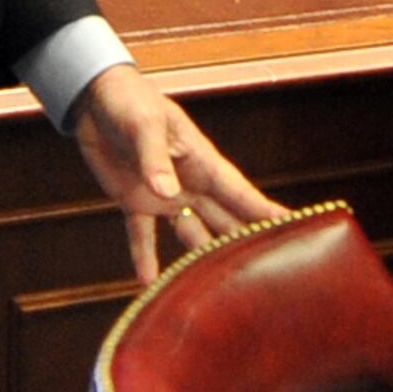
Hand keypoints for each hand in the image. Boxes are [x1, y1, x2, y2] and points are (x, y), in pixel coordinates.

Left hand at [69, 62, 287, 282]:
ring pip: (192, 234)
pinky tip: (149, 285)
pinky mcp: (134, 201)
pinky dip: (145, 257)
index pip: (241, 194)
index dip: (268, 213)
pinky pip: (143, 235)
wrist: (94, 98)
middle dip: (245, 245)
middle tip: (269, 275)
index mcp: (201, 162)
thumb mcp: (145, 124)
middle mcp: (189, 184)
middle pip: (224, 220)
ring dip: (201, 259)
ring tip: (218, 293)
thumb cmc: (130, 99)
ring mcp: (164, 195)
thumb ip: (155, 159)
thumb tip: (169, 194)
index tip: (298, 231)